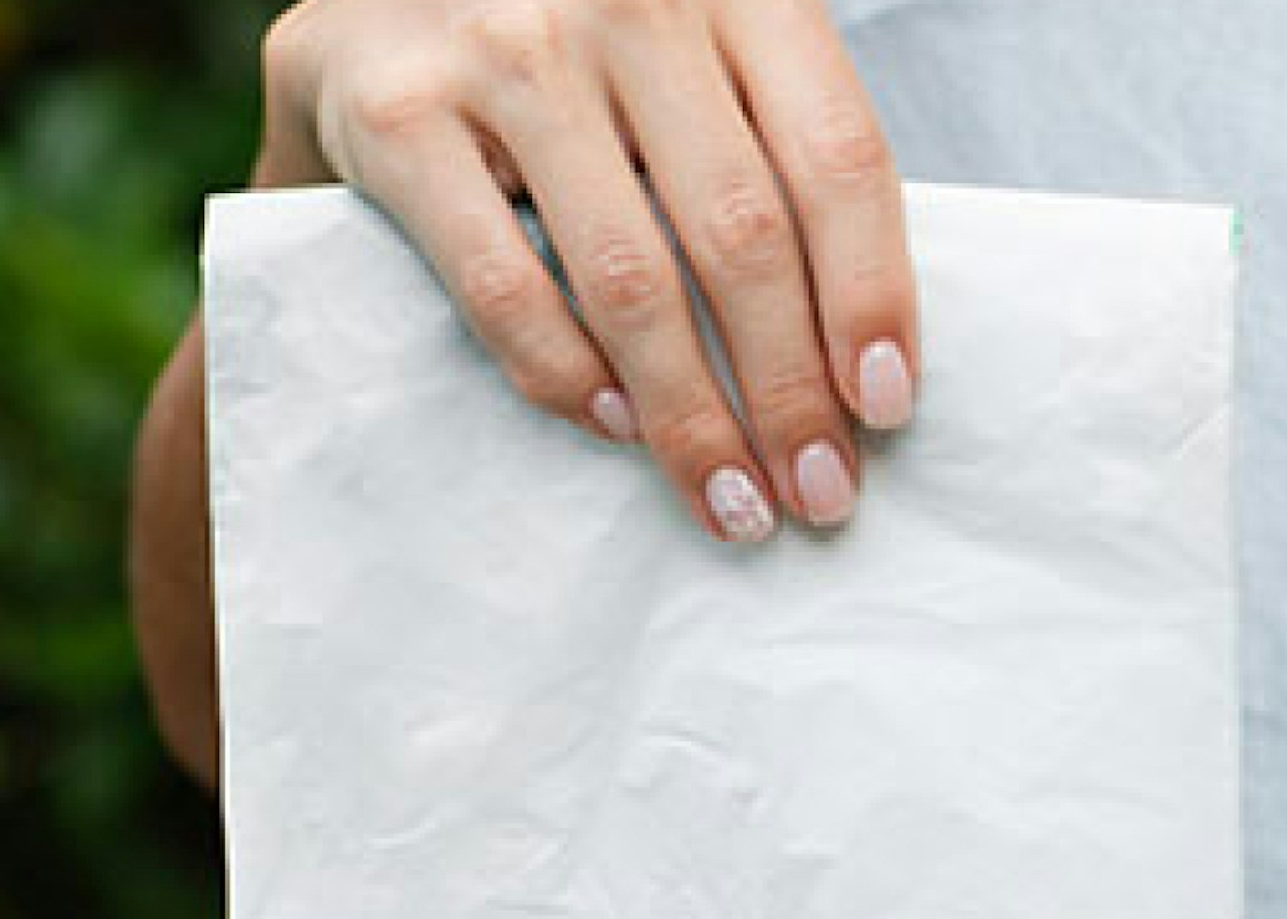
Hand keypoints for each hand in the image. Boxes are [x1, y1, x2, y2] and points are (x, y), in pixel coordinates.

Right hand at [251, 0, 920, 541]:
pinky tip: (618, 425)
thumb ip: (772, 150)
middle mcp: (629, 1)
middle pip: (743, 234)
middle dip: (790, 391)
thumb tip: (861, 358)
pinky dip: (568, 374)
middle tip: (819, 493)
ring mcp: (507, 50)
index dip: (872, 296)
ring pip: (632, 278)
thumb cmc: (580, 42)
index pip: (837, 157)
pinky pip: (504, 284)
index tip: (887, 409)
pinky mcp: (399, 113)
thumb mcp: (699, 51)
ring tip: (733, 501)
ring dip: (693, 416)